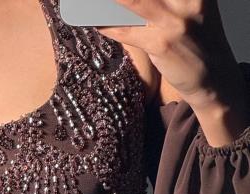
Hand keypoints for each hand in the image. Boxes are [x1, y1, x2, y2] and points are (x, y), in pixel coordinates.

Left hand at [97, 0, 241, 102]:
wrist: (215, 75)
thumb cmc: (198, 38)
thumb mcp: (190, 5)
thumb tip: (125, 0)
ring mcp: (173, 20)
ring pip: (131, 0)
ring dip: (107, 1)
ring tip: (88, 1)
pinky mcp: (161, 44)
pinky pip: (125, 30)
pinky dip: (107, 24)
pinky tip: (94, 20)